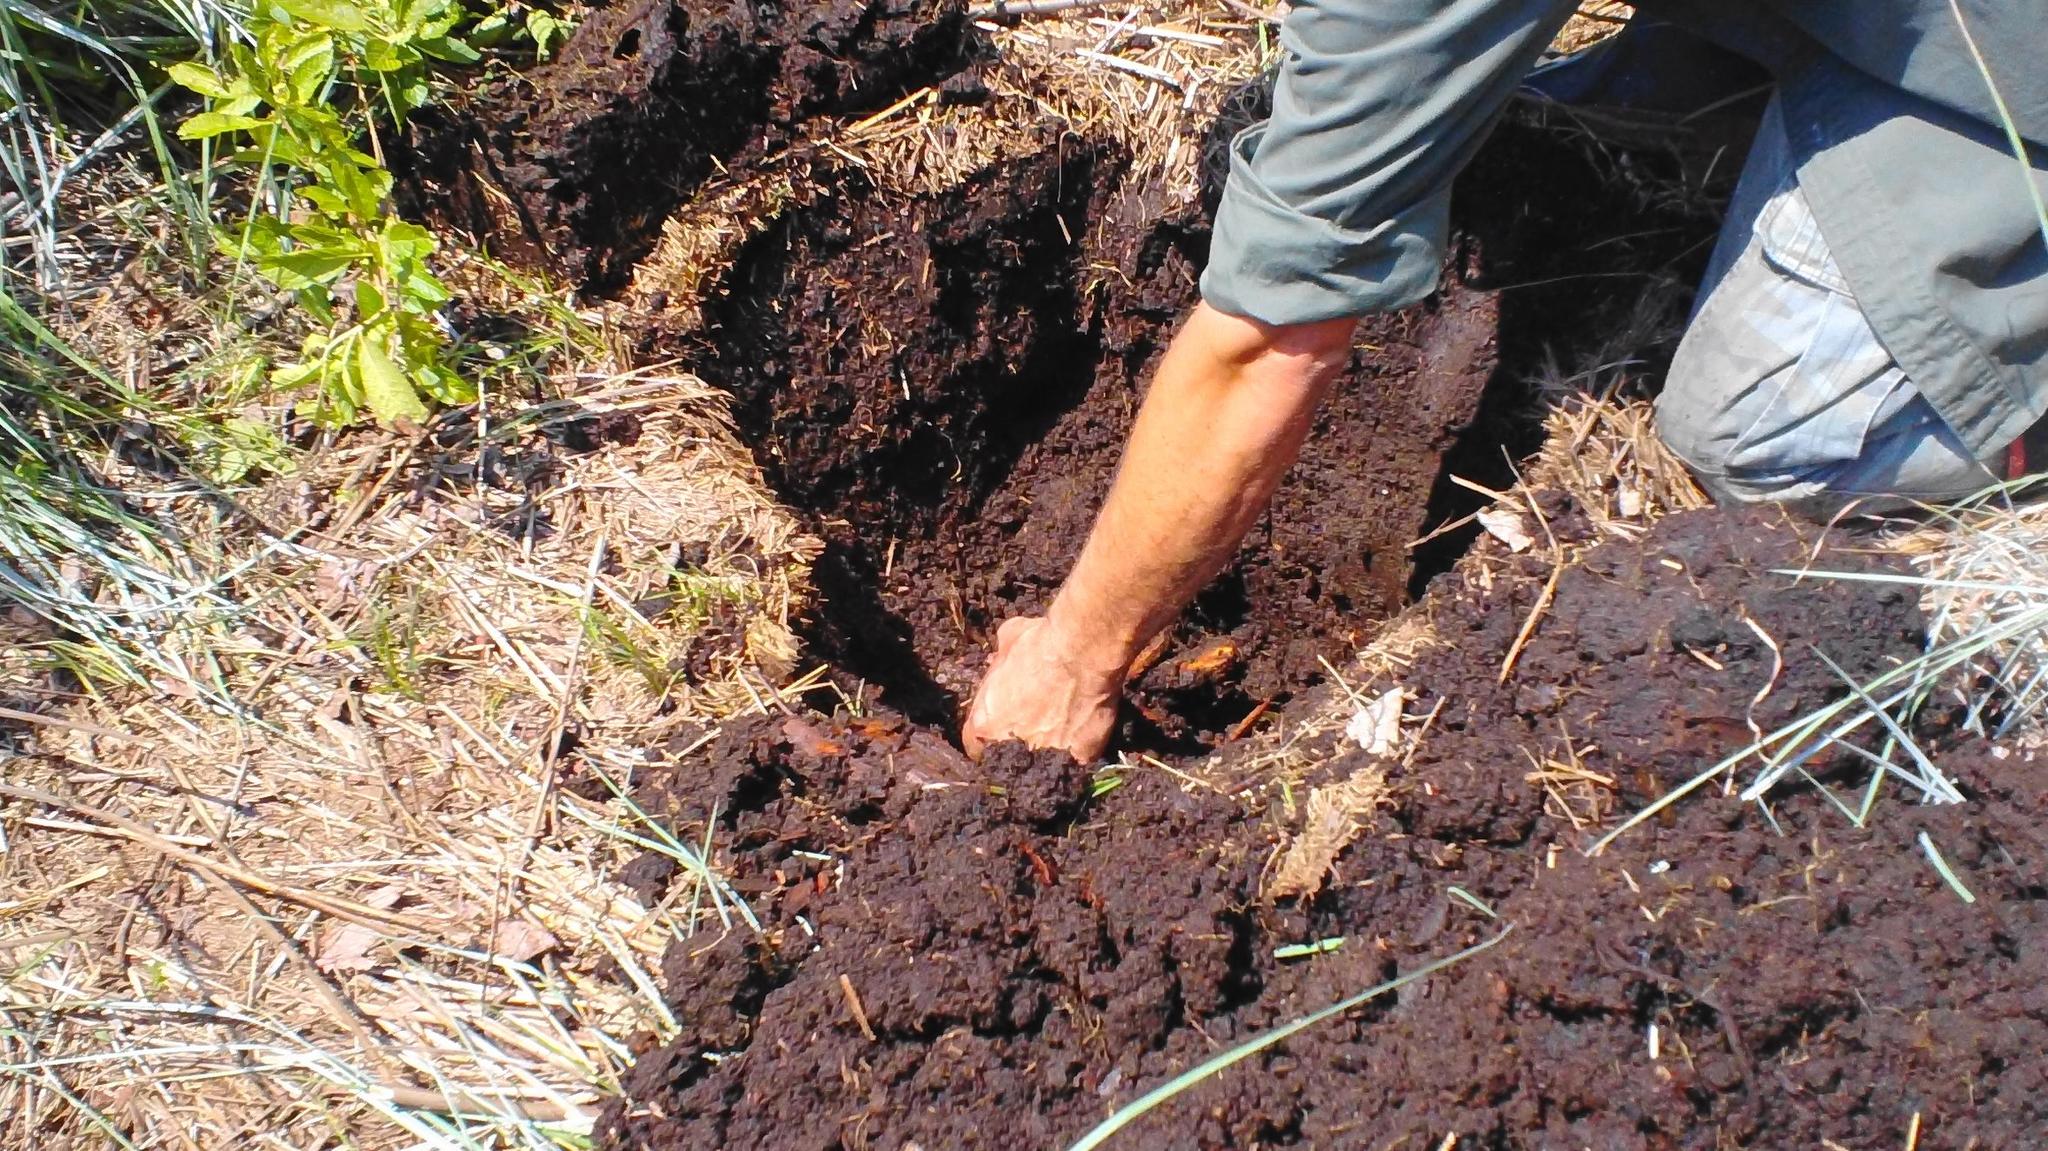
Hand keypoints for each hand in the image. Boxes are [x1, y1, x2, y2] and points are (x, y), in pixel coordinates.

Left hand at [960, 616, 1122, 762]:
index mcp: (986, 721)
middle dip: (1017, 740)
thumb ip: (1000, 659)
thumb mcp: (1008, 640)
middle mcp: (1011, 745)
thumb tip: (1001, 658)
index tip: (998, 727)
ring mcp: (1046, 755)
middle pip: (1008, 753)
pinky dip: (1080, 749)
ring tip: (1062, 725)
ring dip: (1048, 747)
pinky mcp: (1079, 757)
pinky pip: (1078, 761)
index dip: (987, 733)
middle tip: (1034, 722)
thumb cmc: (1041, 643)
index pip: (974, 741)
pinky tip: (1084, 734)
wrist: (1082, 652)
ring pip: (1043, 761)